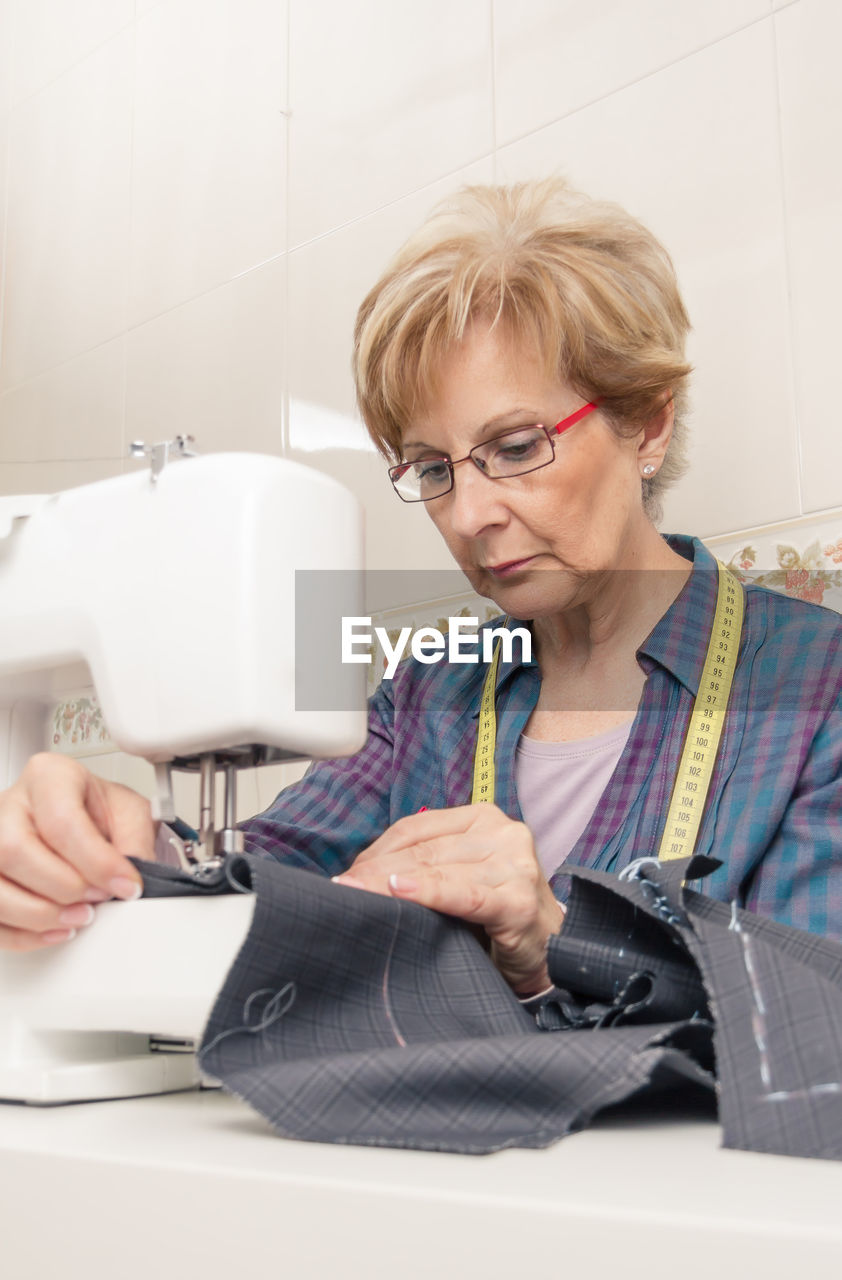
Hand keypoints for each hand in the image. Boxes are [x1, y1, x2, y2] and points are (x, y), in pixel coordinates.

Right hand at [0, 752, 152, 951]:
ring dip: (40, 915)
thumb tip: (129, 881)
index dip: (95, 862)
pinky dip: (23, 934)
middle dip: (63, 888)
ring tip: (79, 917)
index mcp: (49, 777)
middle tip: (97, 899)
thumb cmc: (98, 810)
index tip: (125, 884)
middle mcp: (11, 806)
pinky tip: (54, 929)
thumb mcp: (130, 811)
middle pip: (14, 851)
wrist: (84, 817)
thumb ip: (136, 841)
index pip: (60, 821)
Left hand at [333, 804, 563, 995]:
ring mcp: (515, 865)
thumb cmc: (497, 916)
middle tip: (342, 890)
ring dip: (388, 885)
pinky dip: (429, 892)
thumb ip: (426, 864)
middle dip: (375, 871)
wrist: (552, 955)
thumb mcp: (461, 876)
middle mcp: (504, 833)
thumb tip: (361, 872)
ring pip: (436, 869)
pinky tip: (399, 891)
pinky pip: (463, 895)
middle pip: (422, 849)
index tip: (347, 875)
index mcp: (484, 819)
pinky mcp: (518, 901)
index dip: (376, 851)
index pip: (416, 828)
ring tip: (354, 898)